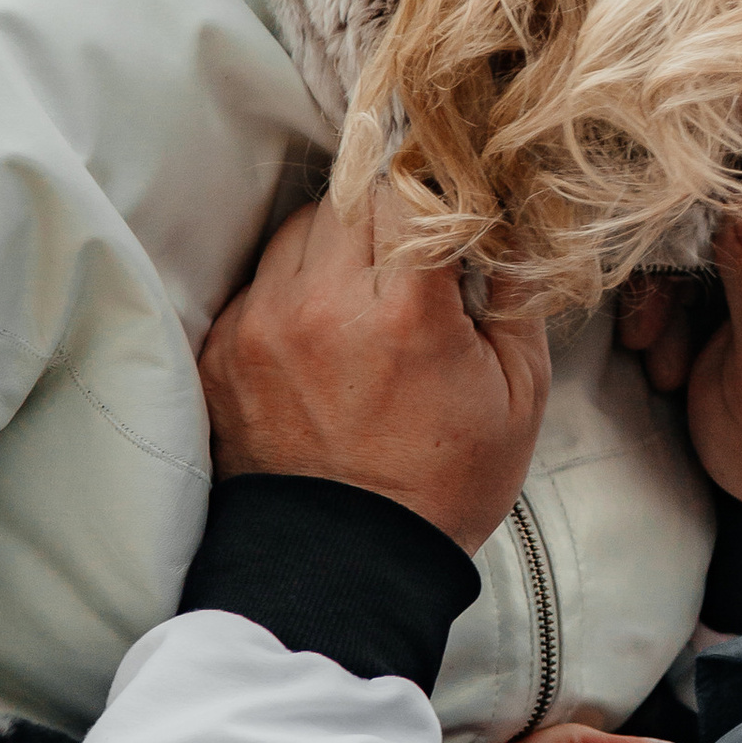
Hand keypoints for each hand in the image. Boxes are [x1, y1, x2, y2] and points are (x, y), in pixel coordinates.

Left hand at [201, 197, 550, 551]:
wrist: (346, 568)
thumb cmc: (442, 487)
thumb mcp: (519, 396)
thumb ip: (518, 297)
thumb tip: (509, 226)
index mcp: (403, 314)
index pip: (407, 184)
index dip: (432, 174)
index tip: (449, 186)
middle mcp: (320, 308)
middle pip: (349, 194)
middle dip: (388, 208)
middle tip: (414, 246)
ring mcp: (260, 329)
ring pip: (297, 228)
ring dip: (336, 240)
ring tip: (369, 292)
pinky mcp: (222, 354)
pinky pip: (260, 282)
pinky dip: (295, 289)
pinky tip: (327, 332)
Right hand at [651, 198, 741, 553]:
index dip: (718, 208)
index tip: (672, 251)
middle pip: (728, 217)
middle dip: (677, 278)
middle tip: (651, 342)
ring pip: (697, 245)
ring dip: (664, 305)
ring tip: (665, 370)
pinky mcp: (740, 294)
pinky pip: (686, 275)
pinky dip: (663, 317)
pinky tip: (665, 364)